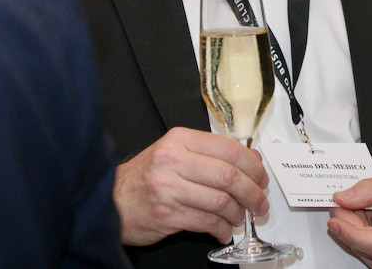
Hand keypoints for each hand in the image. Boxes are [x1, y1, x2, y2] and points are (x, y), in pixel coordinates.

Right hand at [113, 126, 268, 245]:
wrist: (110, 198)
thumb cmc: (145, 177)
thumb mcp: (173, 153)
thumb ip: (208, 154)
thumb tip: (249, 161)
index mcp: (180, 140)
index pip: (228, 149)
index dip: (252, 165)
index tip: (260, 176)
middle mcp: (174, 161)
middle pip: (229, 176)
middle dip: (252, 192)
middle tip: (259, 201)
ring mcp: (169, 188)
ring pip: (221, 201)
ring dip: (238, 213)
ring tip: (240, 217)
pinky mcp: (167, 214)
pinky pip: (206, 222)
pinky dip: (221, 229)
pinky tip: (224, 231)